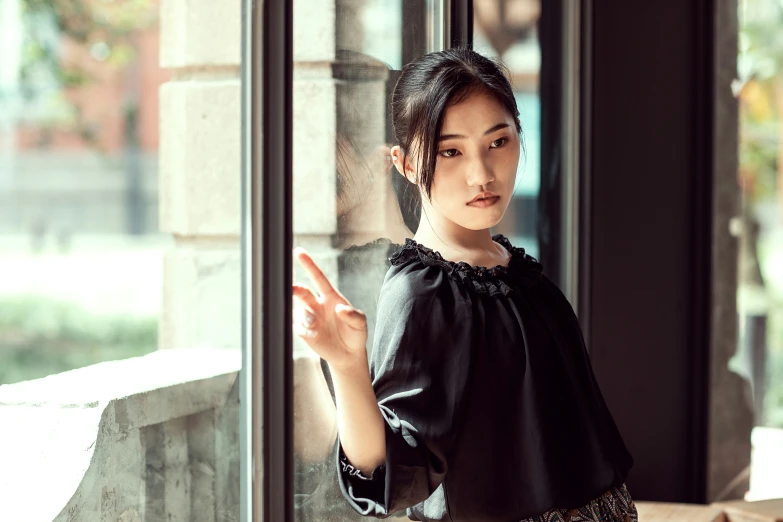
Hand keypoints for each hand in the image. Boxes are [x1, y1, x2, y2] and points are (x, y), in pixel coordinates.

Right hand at [292, 247, 368, 371]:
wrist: (349, 354)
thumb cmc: (355, 334)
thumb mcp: (360, 324)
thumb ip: (353, 315)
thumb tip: (340, 308)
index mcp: (330, 297)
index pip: (318, 278)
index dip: (309, 265)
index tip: (298, 252)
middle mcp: (317, 305)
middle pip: (302, 292)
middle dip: (296, 289)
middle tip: (293, 289)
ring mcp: (310, 318)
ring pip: (298, 310)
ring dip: (303, 315)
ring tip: (314, 324)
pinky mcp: (305, 332)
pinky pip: (297, 327)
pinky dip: (303, 329)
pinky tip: (312, 334)